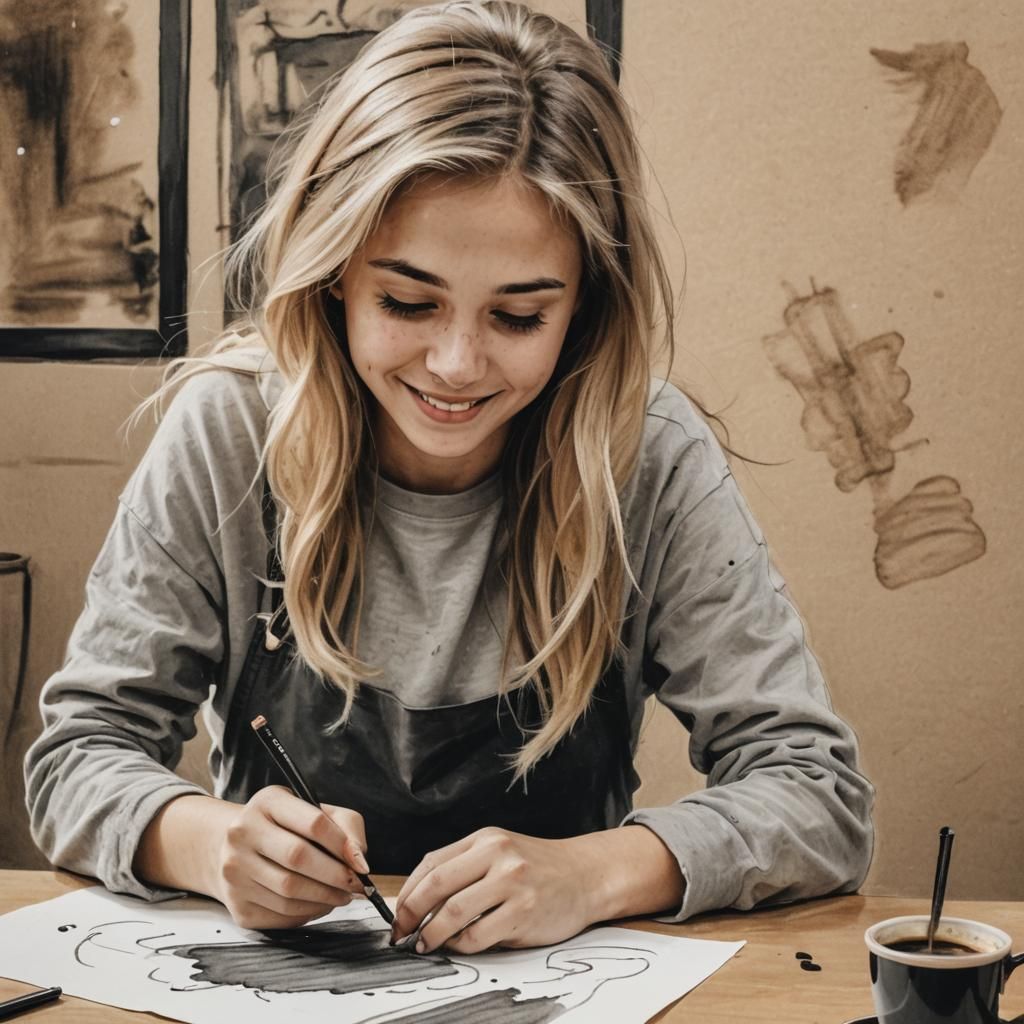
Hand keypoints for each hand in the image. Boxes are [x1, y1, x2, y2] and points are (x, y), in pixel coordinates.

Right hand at [213, 785, 369, 929]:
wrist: (235, 848)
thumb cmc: (287, 828)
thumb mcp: (316, 811)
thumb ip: (346, 827)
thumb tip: (358, 861)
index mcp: (267, 802)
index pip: (313, 822)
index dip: (342, 845)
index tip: (361, 864)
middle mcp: (243, 833)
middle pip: (298, 857)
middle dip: (336, 876)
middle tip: (356, 885)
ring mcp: (234, 869)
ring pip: (289, 892)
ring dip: (325, 898)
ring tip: (342, 895)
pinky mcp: (236, 903)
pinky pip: (280, 915)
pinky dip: (307, 913)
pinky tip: (318, 904)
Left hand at [391, 827, 598, 953]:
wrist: (586, 874)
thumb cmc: (537, 868)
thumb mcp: (500, 853)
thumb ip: (464, 869)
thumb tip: (417, 901)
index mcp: (484, 839)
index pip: (431, 864)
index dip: (408, 893)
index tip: (398, 916)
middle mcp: (496, 855)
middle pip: (437, 886)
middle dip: (411, 915)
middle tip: (402, 934)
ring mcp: (511, 882)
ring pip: (454, 912)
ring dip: (432, 934)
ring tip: (426, 945)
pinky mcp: (524, 910)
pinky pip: (478, 935)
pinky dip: (461, 945)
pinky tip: (460, 945)